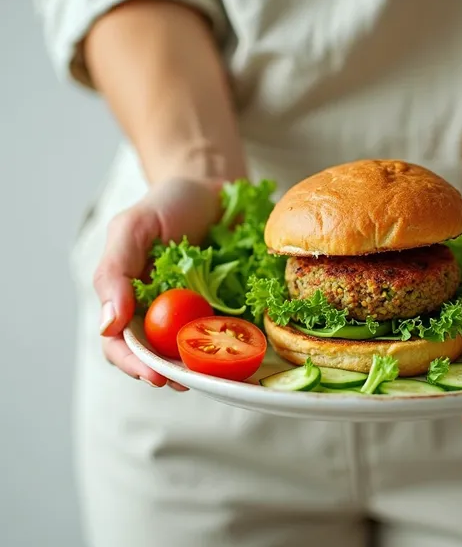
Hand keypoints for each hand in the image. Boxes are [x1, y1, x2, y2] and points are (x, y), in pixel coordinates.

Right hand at [94, 177, 222, 389]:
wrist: (216, 187)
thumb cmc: (169, 204)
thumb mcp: (132, 227)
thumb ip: (114, 272)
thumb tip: (107, 326)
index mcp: (129, 299)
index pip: (121, 344)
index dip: (134, 364)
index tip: (155, 376)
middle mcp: (160, 313)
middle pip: (159, 358)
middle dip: (173, 375)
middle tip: (191, 382)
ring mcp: (197, 314)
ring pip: (195, 353)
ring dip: (205, 368)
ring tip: (218, 375)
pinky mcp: (231, 308)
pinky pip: (232, 335)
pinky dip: (235, 346)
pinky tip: (245, 350)